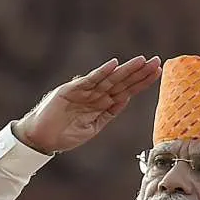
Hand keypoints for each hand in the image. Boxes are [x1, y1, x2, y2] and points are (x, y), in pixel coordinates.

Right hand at [14, 55, 161, 153]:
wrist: (42, 138)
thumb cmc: (65, 134)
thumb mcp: (93, 127)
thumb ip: (109, 113)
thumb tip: (125, 99)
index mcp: (103, 104)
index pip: (127, 90)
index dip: (141, 82)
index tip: (157, 72)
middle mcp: (96, 95)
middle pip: (122, 81)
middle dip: (139, 72)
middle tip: (156, 61)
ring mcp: (84, 91)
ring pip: (110, 79)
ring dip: (126, 70)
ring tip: (141, 61)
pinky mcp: (71, 90)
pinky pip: (89, 80)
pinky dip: (101, 72)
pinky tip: (113, 65)